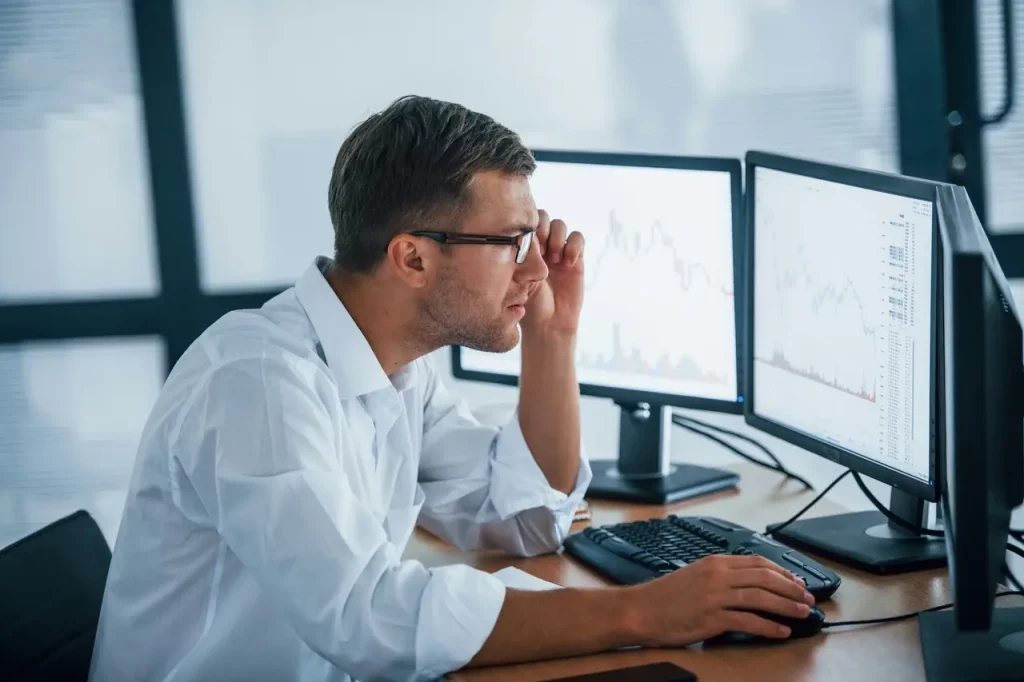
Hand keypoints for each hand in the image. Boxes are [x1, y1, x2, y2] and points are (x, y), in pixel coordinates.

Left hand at [520, 209, 584, 336]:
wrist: (548, 322)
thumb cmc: (529, 303)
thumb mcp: (521, 277)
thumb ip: (526, 254)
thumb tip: (530, 233)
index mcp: (524, 248)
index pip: (527, 222)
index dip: (529, 225)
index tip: (528, 242)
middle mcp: (541, 246)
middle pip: (545, 217)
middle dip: (543, 228)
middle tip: (541, 248)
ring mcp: (559, 251)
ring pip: (560, 225)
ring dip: (557, 238)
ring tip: (554, 259)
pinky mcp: (576, 258)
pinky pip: (578, 238)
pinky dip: (574, 246)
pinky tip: (568, 263)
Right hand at [626, 555, 815, 645]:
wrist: (641, 610)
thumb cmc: (664, 596)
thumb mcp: (694, 575)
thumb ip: (720, 576)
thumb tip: (748, 585)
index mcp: (714, 562)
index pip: (757, 562)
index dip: (782, 572)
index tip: (797, 581)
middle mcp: (717, 575)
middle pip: (764, 578)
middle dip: (791, 588)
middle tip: (807, 598)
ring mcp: (715, 596)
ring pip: (761, 598)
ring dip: (786, 606)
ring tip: (802, 613)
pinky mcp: (712, 618)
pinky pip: (748, 621)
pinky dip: (768, 627)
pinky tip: (780, 631)